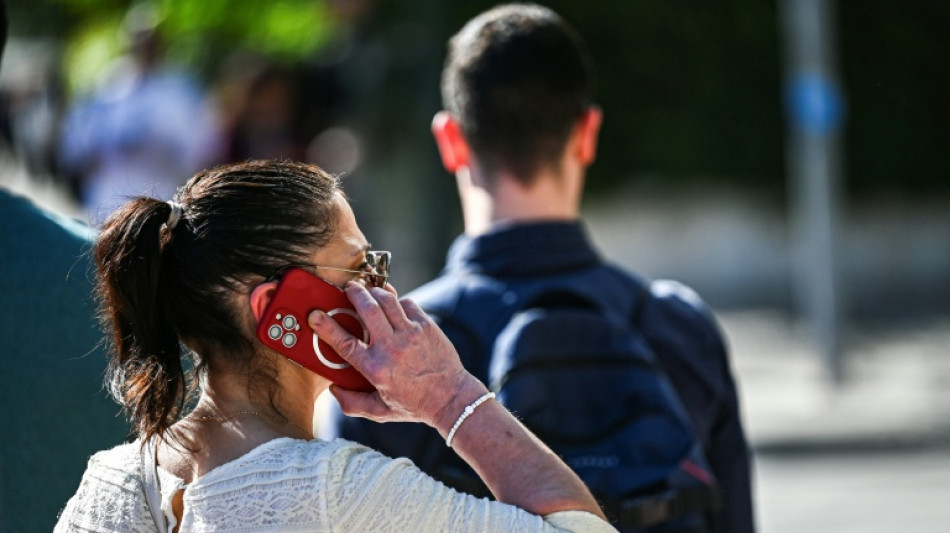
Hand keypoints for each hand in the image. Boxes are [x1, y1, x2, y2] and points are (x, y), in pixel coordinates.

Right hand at [308, 282, 485, 430]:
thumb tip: (334, 389)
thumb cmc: (415, 405)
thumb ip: (353, 404)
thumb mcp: (380, 411)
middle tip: (348, 289)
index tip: (316, 314)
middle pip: (367, 309)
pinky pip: (407, 304)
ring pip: (387, 300)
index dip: (326, 326)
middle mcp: (392, 348)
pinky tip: (393, 305)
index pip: (344, 342)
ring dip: (374, 292)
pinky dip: (397, 301)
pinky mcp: (426, 326)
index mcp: (375, 369)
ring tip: (368, 291)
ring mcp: (411, 334)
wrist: (451, 398)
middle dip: (354, 293)